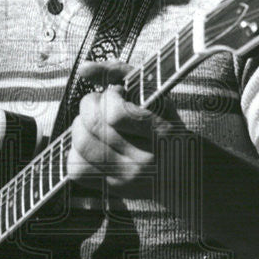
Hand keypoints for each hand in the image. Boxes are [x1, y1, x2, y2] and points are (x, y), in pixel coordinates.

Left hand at [67, 60, 180, 198]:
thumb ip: (120, 72)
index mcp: (162, 132)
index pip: (115, 113)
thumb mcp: (154, 94)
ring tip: (95, 123)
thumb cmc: (164, 123)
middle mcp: (145, 160)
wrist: (182, 171)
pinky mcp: (112, 189)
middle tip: (100, 104)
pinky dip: (76, 151)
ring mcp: (127, 178)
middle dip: (89, 105)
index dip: (109, 96)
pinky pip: (76, 167)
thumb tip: (84, 69)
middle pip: (93, 126)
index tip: (118, 93)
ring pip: (80, 144)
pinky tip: (93, 144)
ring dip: (80, 126)